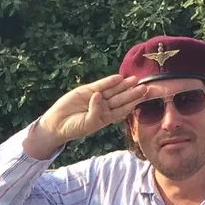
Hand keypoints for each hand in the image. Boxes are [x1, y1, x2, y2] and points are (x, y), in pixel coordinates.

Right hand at [23, 74, 149, 158]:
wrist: (58, 123)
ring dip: (123, 85)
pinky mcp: (87, 90)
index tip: (143, 99)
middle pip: (121, 98)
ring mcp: (96, 97)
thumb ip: (95, 111)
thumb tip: (99, 95)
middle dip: (132, 93)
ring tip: (135, 79)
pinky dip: (108, 81)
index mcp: (107, 117)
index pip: (123, 109)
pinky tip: (118, 78)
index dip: (133, 103)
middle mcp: (104, 106)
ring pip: (112, 90)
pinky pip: (100, 85)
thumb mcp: (88, 123)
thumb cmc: (75, 127)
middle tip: (145, 87)